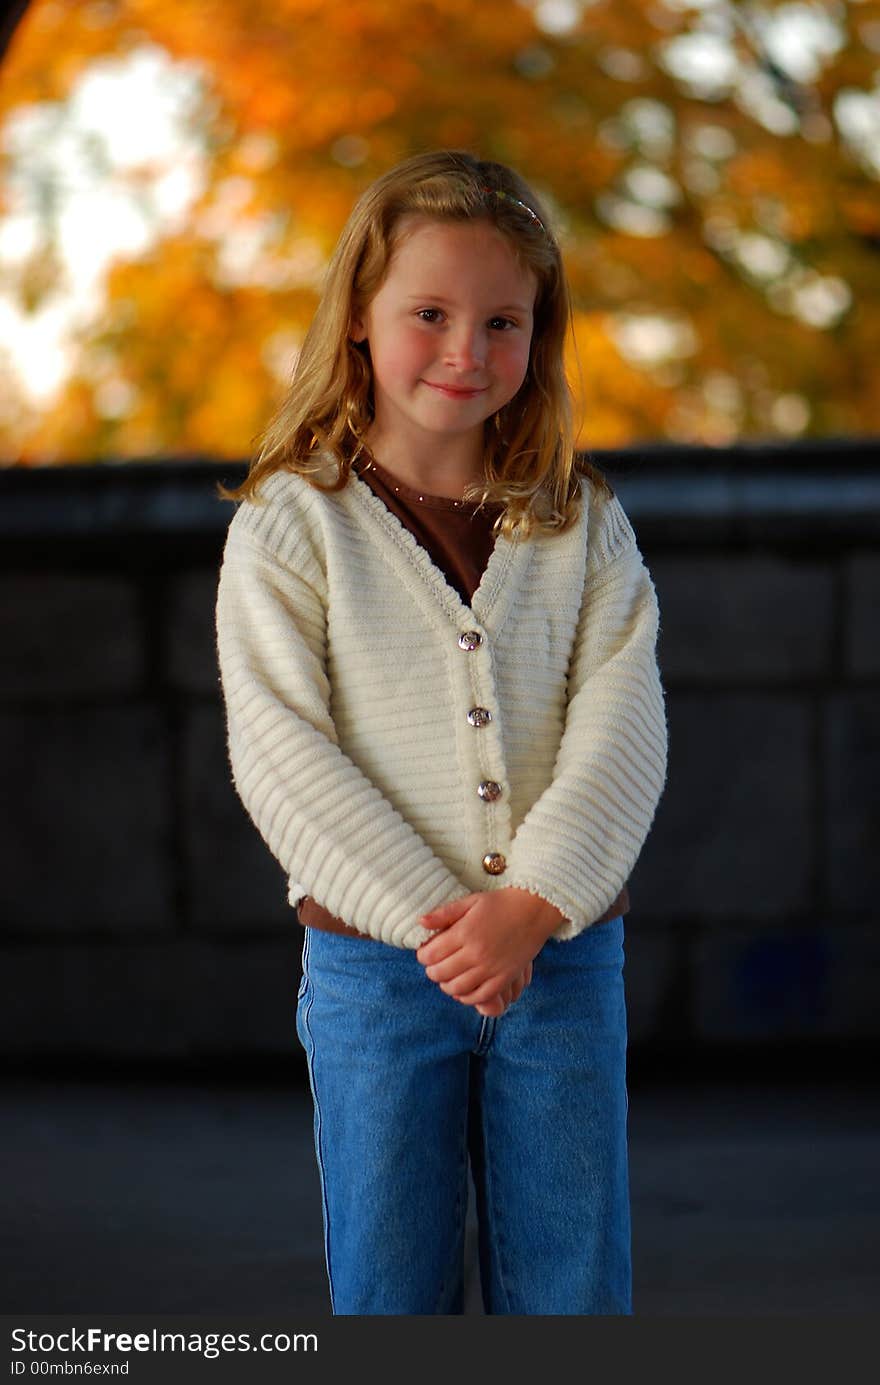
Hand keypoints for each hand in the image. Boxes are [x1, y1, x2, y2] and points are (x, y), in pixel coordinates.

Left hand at [416, 887, 564, 1009]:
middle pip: (440, 973)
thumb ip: (444, 913)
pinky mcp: (504, 978)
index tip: (426, 952)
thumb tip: (420, 922)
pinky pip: (480, 996)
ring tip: (447, 978)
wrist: (534, 910)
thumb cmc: (501, 903)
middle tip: (434, 966)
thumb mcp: (470, 901)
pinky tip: (464, 989)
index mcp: (464, 932)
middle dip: (432, 971)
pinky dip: (467, 997)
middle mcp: (476, 953)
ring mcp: (491, 968)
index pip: (430, 955)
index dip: (423, 955)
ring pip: (457, 988)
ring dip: (446, 986)